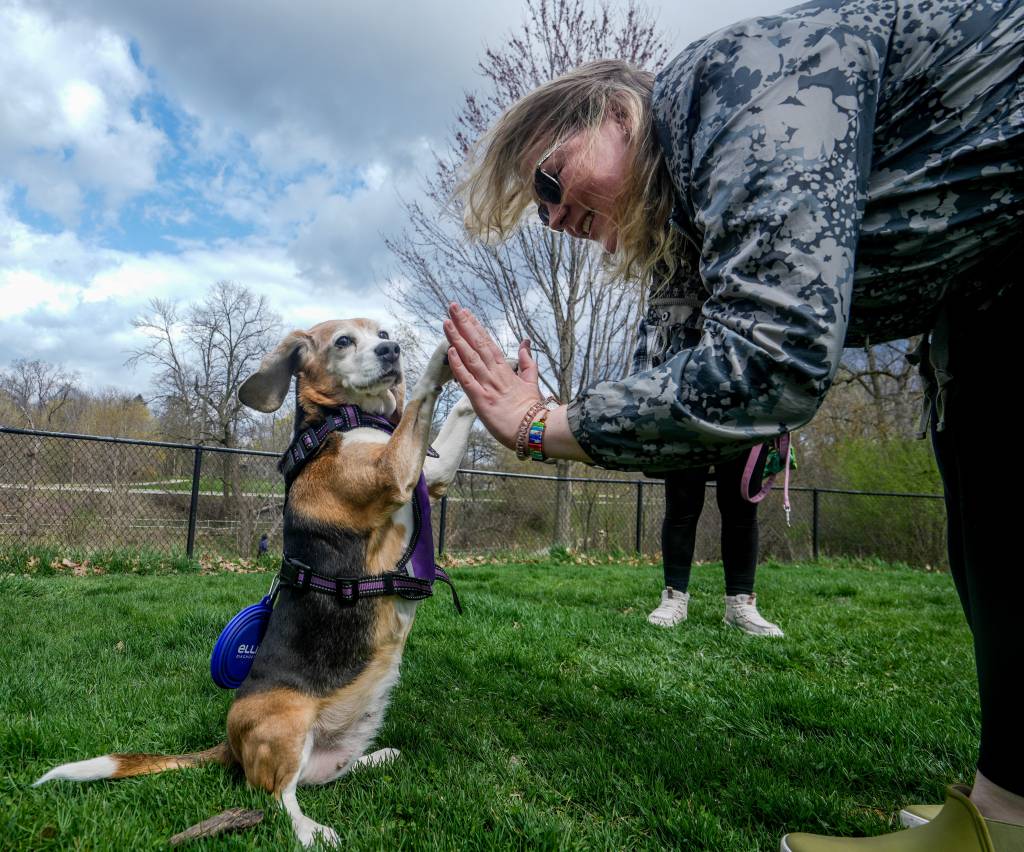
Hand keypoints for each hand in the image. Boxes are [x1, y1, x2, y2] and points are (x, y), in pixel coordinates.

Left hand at [443, 304, 541, 448]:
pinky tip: (451, 351)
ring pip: (470, 357)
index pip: (487, 343)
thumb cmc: (531, 409)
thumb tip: (525, 342)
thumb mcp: (531, 381)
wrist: (534, 430)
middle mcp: (494, 374)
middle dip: (464, 324)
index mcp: (505, 370)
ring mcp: (487, 385)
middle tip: (452, 306)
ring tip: (447, 322)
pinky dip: (458, 365)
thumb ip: (527, 362)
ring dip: (457, 339)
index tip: (465, 313)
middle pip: (477, 344)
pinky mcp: (481, 400)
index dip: (475, 327)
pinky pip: (467, 380)